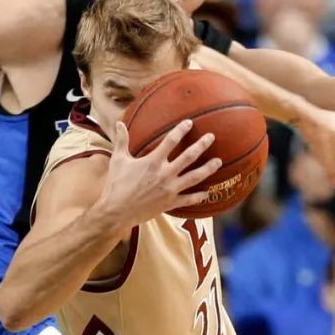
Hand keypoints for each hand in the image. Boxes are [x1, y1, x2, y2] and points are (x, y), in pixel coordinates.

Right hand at [98, 120, 222, 229]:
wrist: (117, 212)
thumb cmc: (116, 185)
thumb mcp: (118, 160)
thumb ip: (121, 141)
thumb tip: (119, 123)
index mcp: (153, 161)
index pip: (171, 141)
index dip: (181, 130)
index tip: (190, 123)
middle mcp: (165, 174)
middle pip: (189, 156)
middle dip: (202, 145)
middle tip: (211, 137)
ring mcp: (170, 189)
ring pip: (195, 177)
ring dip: (208, 168)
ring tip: (218, 161)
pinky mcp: (170, 203)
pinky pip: (189, 199)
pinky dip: (199, 196)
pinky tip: (207, 193)